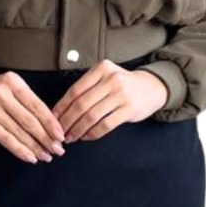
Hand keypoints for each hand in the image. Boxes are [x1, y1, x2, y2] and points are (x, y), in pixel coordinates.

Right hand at [0, 72, 67, 164]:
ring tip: (46, 155)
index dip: (50, 123)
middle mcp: (1, 93)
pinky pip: (6, 139)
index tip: (60, 135)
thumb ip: (30, 104)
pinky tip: (30, 157)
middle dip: (45, 138)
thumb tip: (52, 128)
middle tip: (57, 149)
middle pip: (29, 121)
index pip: (37, 106)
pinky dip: (20, 150)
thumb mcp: (14, 89)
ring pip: (19, 132)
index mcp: (13, 82)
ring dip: (35, 147)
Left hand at [52, 62, 170, 141]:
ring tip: (71, 137)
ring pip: (92, 116)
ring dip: (78, 130)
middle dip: (67, 121)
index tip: (53, 118)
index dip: (62, 107)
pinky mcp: (129, 109)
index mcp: (101, 69)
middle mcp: (112, 79)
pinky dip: (93, 133)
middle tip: (59, 132)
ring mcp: (122, 94)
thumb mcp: (106, 77)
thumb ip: (87, 87)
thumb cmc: (123, 84)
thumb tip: (62, 109)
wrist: (152, 87)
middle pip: (81, 104)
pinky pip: (105, 125)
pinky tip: (86, 137)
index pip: (75, 90)